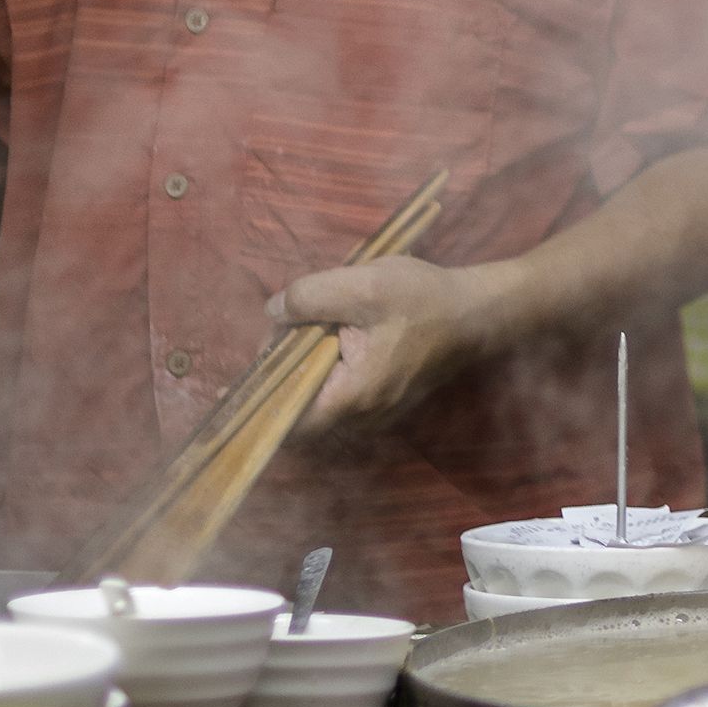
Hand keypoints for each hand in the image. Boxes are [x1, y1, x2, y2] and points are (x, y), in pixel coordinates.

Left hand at [271, 256, 508, 433]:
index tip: (227, 391)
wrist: (481, 311)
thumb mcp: (364, 284)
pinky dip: (325, 373)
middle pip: (298, 410)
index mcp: (353, 396)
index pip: (286, 422)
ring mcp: (376, 412)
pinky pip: (339, 396)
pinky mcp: (384, 400)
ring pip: (318, 402)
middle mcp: (363, 416)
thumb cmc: (425, 299)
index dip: (254, 406)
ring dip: (304, 372)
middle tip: (283, 331)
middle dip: (281, 375)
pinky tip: (333, 339)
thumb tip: (271, 312)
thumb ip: (309, 296)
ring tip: (309, 331)